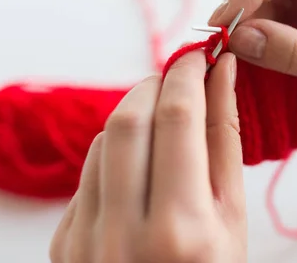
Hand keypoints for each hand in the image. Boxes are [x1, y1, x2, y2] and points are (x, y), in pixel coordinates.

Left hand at [50, 52, 246, 262]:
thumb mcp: (233, 218)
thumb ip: (225, 140)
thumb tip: (223, 75)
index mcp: (182, 230)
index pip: (179, 118)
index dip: (188, 73)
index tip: (200, 56)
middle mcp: (125, 234)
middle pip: (129, 119)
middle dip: (155, 84)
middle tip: (178, 78)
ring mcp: (85, 239)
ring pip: (103, 141)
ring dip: (134, 116)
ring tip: (162, 123)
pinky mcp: (63, 240)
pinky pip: (88, 173)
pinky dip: (116, 153)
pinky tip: (138, 168)